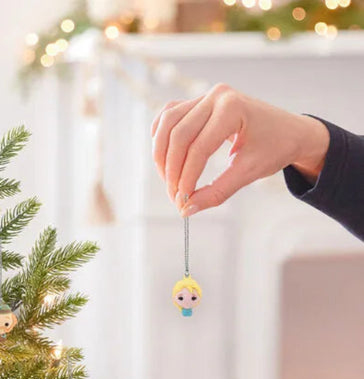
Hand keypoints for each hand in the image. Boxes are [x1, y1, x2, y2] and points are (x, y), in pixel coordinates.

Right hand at [151, 84, 329, 215]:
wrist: (289, 131)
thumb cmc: (275, 148)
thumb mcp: (248, 173)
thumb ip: (216, 192)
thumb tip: (186, 209)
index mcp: (233, 108)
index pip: (198, 148)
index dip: (186, 178)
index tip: (182, 202)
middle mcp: (216, 96)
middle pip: (178, 135)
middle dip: (171, 170)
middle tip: (175, 196)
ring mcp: (205, 96)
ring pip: (167, 123)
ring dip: (161, 154)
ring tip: (168, 180)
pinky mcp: (198, 102)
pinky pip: (168, 116)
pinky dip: (161, 137)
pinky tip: (164, 158)